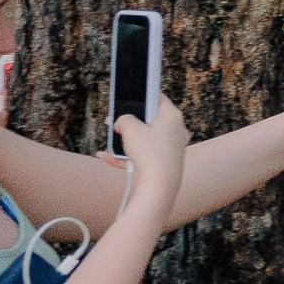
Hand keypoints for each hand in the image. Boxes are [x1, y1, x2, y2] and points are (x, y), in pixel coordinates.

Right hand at [114, 97, 189, 217]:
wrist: (158, 186)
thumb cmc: (149, 153)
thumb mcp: (130, 128)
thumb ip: (124, 119)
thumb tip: (123, 122)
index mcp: (173, 116)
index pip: (158, 98)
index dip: (141, 96)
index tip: (128, 98)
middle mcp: (176, 130)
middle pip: (150, 120)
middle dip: (130, 122)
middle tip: (115, 122)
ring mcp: (172, 147)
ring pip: (145, 139)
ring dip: (126, 140)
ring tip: (110, 141)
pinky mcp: (165, 162)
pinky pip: (143, 155)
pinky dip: (127, 155)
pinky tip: (106, 157)